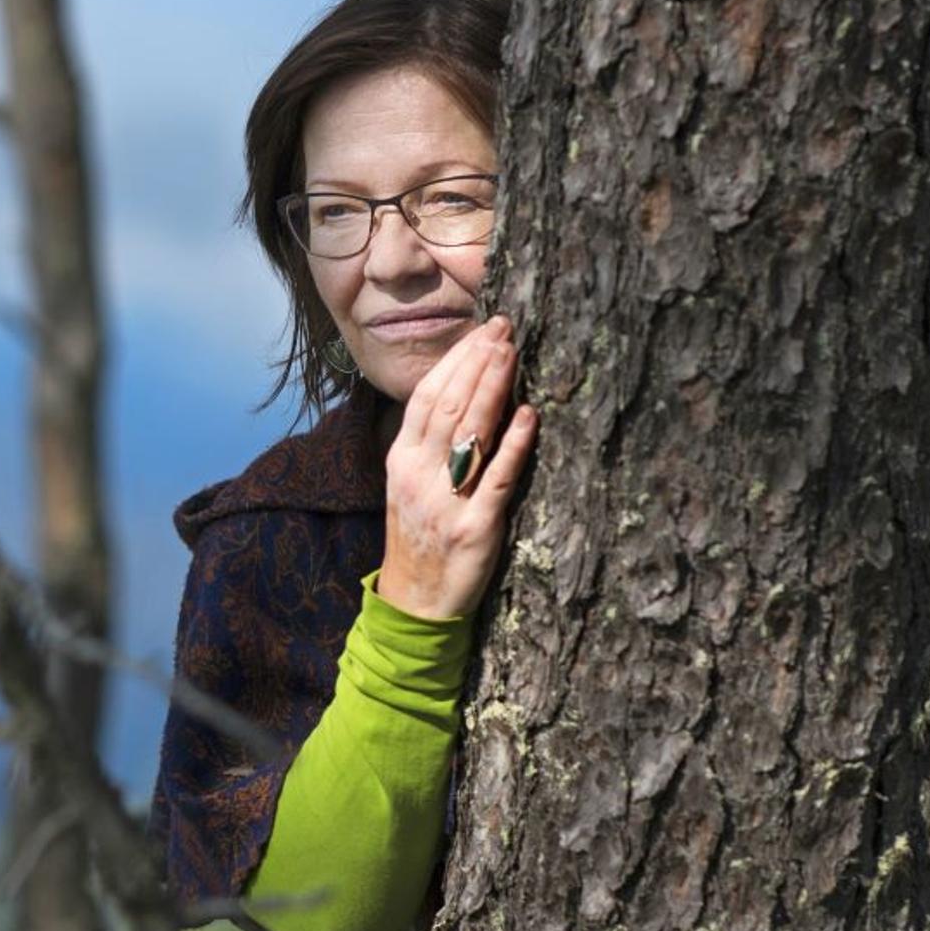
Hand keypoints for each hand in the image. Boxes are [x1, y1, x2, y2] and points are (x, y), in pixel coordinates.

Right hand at [376, 314, 537, 620]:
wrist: (415, 601)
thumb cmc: (419, 536)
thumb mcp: (409, 484)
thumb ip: (429, 443)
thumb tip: (463, 393)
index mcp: (401, 459)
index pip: (427, 396)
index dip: (455, 360)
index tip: (482, 331)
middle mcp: (418, 474)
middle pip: (449, 405)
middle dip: (478, 362)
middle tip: (505, 329)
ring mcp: (445, 500)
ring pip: (469, 432)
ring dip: (493, 388)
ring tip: (512, 353)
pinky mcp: (474, 527)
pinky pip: (496, 478)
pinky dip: (513, 444)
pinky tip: (528, 415)